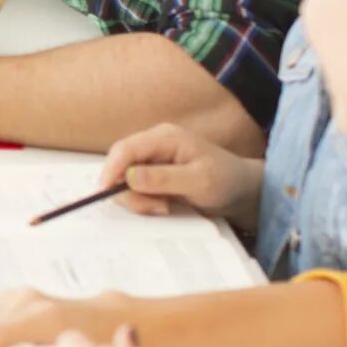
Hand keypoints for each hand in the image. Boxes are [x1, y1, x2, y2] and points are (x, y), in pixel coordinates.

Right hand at [98, 123, 259, 225]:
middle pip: (120, 166)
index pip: (125, 149)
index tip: (105, 193)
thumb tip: (127, 177)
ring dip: (139, 199)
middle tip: (156, 208)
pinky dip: (144, 201)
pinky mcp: (152, 176)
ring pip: (124, 181)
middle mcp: (153, 145)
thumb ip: (163, 178)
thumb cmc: (226, 181)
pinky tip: (164, 205)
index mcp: (164, 137)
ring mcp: (151, 161)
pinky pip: (134, 189)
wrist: (241, 192)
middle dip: (130, 191)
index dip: (110, 170)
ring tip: (166, 207)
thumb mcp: (199, 181)